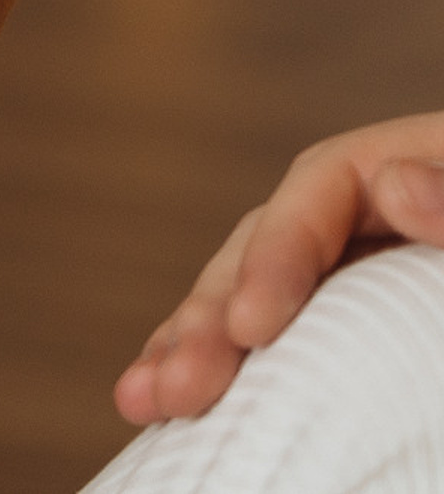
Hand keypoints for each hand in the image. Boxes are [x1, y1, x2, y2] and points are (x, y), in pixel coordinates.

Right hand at [113, 115, 443, 424]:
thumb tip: (394, 183)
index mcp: (416, 162)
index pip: (323, 182)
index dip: (275, 252)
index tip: (249, 324)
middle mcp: (378, 207)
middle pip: (270, 239)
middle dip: (211, 313)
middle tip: (179, 385)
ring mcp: (367, 264)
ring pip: (257, 289)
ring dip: (194, 342)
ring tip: (143, 397)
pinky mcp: (364, 321)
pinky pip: (284, 334)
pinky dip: (228, 363)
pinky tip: (172, 395)